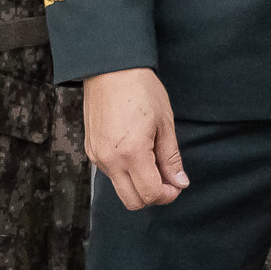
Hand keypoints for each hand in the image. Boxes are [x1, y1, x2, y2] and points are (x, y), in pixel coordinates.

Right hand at [84, 67, 187, 209]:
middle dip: (153, 196)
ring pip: (120, 188)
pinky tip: (135, 150)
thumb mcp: (164, 122)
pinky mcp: (91, 150)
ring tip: (151, 158)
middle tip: (167, 179)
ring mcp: (97, 156)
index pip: (150, 194)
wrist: (111, 69)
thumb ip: (171, 157)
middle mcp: (110, 160)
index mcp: (132, 153)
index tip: (177, 184)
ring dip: (138, 184)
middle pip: (132, 201)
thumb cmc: (141, 90)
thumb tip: (180, 182)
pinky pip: (109, 173)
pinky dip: (125, 171)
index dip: (168, 195)